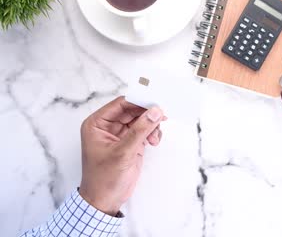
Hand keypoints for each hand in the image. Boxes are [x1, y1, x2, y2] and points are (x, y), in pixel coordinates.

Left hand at [79, 96, 165, 215]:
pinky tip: (154, 141)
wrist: (105, 201)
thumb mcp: (123, 153)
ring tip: (154, 138)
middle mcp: (107, 126)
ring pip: (140, 120)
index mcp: (97, 124)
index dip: (138, 102)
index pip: (121, 104)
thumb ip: (140, 130)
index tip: (156, 102)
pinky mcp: (130, 143)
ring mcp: (120, 134)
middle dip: (147, 115)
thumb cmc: (104, 179)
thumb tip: (155, 111)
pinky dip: (152, 133)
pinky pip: (144, 130)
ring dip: (151, 126)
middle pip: (132, 111)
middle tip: (162, 117)